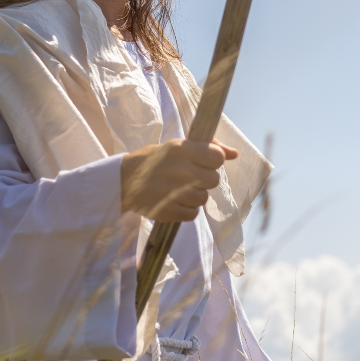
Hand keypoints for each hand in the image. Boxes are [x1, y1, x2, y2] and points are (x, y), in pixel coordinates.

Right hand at [120, 139, 238, 221]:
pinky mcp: (167, 211)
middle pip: (214, 180)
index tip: (201, 162)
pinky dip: (186, 210)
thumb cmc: (155, 160)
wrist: (124, 180)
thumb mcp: (178, 146)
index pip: (218, 158)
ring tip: (179, 190)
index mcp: (181, 150)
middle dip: (204, 180)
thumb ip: (209, 147)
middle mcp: (179, 170)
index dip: (212, 161)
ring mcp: (173, 192)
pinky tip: (174, 201)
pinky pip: (192, 214)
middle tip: (188, 177)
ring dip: (195, 196)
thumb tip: (235, 154)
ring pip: (204, 199)